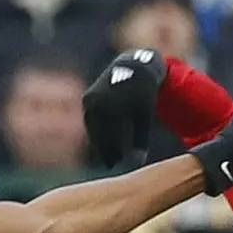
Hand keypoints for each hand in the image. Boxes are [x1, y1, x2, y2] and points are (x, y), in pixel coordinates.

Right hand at [82, 48, 167, 170]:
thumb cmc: (143, 92)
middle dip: (106, 151)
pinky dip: (96, 132)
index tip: (120, 164)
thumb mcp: (144, 115)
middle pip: (99, 134)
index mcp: (112, 106)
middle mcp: (97, 102)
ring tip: (107, 156)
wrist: (133, 66)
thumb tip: (139, 163)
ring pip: (93, 129)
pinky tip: (103, 143)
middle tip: (112, 165)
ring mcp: (90, 100)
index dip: (115, 152)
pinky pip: (91, 121)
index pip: (110, 137)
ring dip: (99, 143)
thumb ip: (141, 139)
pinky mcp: (87, 99)